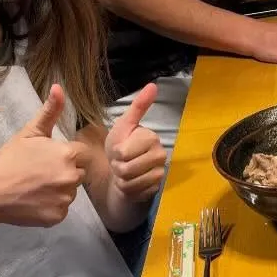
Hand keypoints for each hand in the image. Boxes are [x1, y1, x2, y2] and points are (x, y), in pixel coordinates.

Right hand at [0, 85, 86, 227]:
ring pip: (70, 192)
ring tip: (35, 188)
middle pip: (77, 174)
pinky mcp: (57, 217)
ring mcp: (65, 199)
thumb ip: (50, 111)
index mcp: (67, 154)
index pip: (79, 155)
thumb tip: (59, 87)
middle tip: (38, 174)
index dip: (63, 157)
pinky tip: (34, 202)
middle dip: (63, 173)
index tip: (45, 160)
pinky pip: (61, 210)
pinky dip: (51, 208)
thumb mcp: (29, 132)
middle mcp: (71, 177)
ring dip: (58, 191)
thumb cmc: (8, 160)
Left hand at [103, 83, 166, 201]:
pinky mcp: (156, 189)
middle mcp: (161, 155)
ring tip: (124, 172)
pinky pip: (135, 192)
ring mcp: (160, 173)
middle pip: (126, 168)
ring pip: (130, 181)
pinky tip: (131, 183)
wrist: (124, 171)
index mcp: (151, 137)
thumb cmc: (122, 145)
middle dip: (117, 167)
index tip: (120, 149)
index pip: (123, 152)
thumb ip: (138, 106)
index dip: (116, 153)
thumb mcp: (124, 125)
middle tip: (121, 162)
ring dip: (121, 179)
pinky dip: (128, 189)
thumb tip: (153, 84)